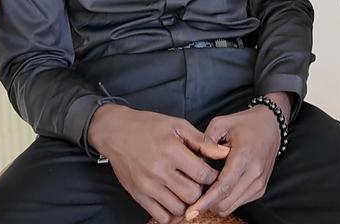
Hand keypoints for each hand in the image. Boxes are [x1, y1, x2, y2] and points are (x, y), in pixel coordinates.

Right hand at [88, 104, 230, 223]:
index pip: (203, 174)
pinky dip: (171, 213)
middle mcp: (158, 170)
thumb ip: (202, 141)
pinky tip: (174, 200)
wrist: (115, 132)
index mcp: (171, 150)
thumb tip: (224, 153)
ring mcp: (147, 186)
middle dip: (201, 190)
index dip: (212, 176)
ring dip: (187, 203)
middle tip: (199, 182)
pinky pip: (161, 217)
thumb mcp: (177, 125)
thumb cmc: (148, 126)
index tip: (211, 173)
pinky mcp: (138, 195)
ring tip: (186, 190)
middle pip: (193, 194)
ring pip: (179, 209)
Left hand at [185, 93, 288, 218]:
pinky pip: (238, 203)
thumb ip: (205, 142)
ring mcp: (259, 183)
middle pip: (225, 202)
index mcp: (244, 156)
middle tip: (192, 195)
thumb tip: (193, 163)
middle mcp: (254, 173)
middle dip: (206, 204)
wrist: (271, 125)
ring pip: (231, 206)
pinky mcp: (260, 189)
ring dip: (215, 204)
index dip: (205, 201)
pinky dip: (225, 201)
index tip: (190, 212)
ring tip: (204, 191)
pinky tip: (218, 189)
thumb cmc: (245, 123)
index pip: (223, 187)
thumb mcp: (221, 123)